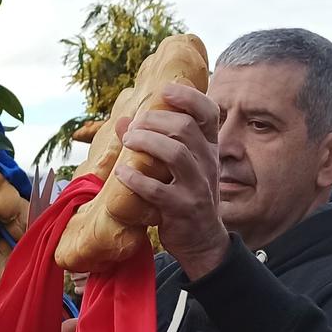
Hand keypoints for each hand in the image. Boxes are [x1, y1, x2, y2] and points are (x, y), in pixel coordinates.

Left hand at [112, 84, 228, 278]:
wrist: (203, 241)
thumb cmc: (186, 196)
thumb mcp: (180, 168)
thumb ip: (156, 142)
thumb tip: (124, 121)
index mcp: (209, 148)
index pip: (209, 113)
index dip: (189, 97)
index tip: (165, 90)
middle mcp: (208, 163)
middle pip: (185, 128)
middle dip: (154, 121)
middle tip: (133, 128)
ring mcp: (197, 187)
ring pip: (176, 154)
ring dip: (146, 143)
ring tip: (128, 143)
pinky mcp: (182, 210)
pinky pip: (158, 190)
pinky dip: (136, 179)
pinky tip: (122, 174)